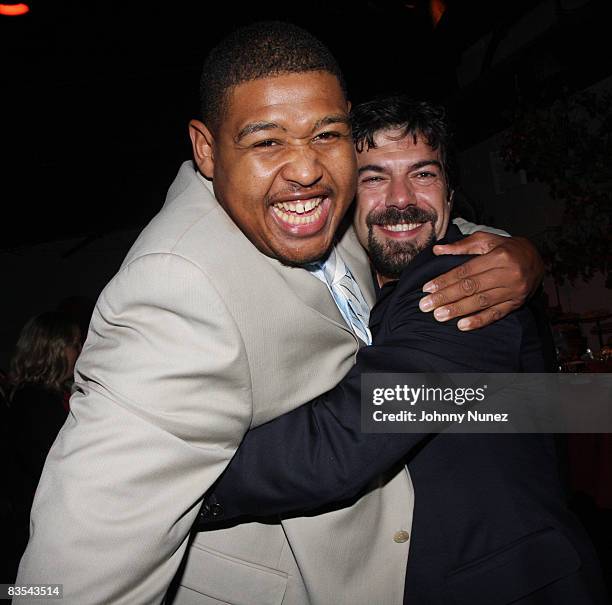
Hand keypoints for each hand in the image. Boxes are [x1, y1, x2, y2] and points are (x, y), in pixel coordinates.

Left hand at [418, 232, 543, 330]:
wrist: (537, 259)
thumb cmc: (506, 248)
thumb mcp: (486, 240)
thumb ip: (462, 246)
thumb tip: (437, 250)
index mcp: (499, 257)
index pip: (466, 271)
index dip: (445, 280)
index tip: (427, 288)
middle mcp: (507, 274)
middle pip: (471, 287)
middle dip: (446, 297)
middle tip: (426, 305)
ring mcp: (513, 291)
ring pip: (481, 302)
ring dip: (458, 310)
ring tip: (439, 316)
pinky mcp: (516, 304)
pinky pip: (495, 314)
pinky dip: (478, 321)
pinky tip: (462, 326)